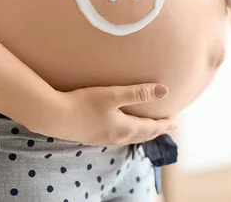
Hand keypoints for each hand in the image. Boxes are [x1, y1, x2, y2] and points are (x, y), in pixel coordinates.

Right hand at [37, 83, 175, 145]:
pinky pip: (118, 139)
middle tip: (166, 127)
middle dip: (156, 131)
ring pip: (130, 139)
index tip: (175, 123)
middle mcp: (117, 137)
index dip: (164, 125)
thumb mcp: (113, 94)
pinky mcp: (93, 138)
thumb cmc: (84, 103)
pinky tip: (121, 132)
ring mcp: (104, 139)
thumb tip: (165, 90)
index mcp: (125, 128)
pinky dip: (128, 135)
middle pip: (142, 136)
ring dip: (143, 134)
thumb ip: (139, 92)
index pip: (151, 128)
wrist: (55, 117)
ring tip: (148, 131)